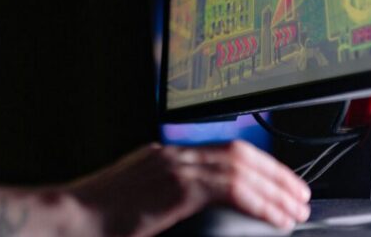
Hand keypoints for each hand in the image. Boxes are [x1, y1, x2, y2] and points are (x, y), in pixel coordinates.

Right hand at [69, 140, 309, 236]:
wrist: (70, 218)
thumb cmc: (95, 220)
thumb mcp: (136, 205)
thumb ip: (165, 201)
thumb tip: (191, 210)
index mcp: (162, 156)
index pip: (224, 151)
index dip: (260, 166)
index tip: (281, 185)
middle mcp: (170, 155)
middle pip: (239, 153)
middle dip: (276, 175)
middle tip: (300, 197)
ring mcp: (172, 167)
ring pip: (241, 169)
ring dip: (275, 191)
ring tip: (294, 211)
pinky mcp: (175, 187)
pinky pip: (231, 189)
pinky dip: (259, 203)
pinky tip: (274, 219)